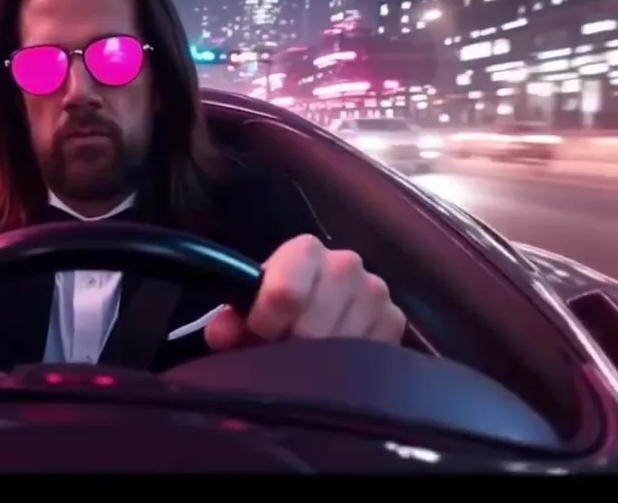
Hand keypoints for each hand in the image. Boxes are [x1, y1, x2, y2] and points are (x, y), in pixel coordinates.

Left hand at [205, 235, 404, 350]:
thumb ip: (230, 319)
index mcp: (304, 251)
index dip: (265, 325)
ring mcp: (375, 291)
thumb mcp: (247, 307)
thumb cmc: (274, 303)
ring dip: (318, 362)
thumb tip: (222, 334)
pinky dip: (346, 366)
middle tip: (279, 355)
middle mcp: (345, 264)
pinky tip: (333, 360)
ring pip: (340, 348)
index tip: (256, 339)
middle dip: (290, 349)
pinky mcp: (395, 319)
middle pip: (312, 329)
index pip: (285, 294)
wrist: (314, 302)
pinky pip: (368, 356)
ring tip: (305, 358)